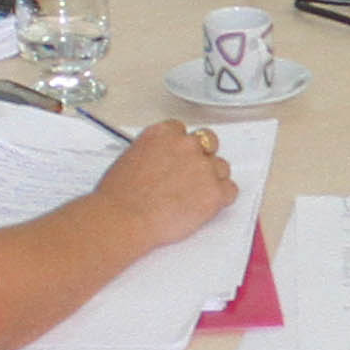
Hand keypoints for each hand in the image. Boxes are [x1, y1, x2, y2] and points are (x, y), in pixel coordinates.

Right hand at [98, 116, 240, 242]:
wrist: (123, 218)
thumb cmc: (119, 196)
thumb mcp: (130, 158)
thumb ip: (154, 153)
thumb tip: (162, 162)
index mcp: (163, 133)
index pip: (182, 130)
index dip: (181, 147)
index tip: (178, 158)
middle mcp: (186, 145)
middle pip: (208, 143)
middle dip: (201, 157)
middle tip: (190, 176)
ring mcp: (203, 167)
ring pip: (221, 167)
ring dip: (212, 179)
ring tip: (194, 196)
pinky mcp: (215, 192)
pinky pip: (230, 191)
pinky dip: (221, 199)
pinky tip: (206, 206)